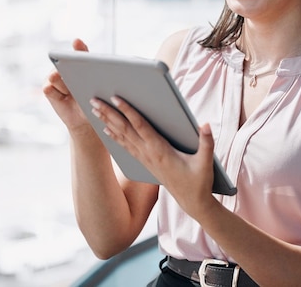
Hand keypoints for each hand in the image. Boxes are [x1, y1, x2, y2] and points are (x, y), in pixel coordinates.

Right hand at [43, 39, 91, 133]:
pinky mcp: (47, 89)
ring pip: (54, 76)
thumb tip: (87, 51)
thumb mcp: (94, 84)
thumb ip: (91, 69)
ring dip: (64, 86)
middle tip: (75, 81)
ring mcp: (54, 77)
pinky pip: (49, 88)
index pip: (78, 52)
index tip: (77, 41)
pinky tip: (64, 97)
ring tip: (71, 93)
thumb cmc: (90, 99)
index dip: (78, 47)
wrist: (84, 117)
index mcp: (78, 63)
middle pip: (63, 63)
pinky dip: (57, 94)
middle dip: (69, 71)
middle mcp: (64, 67)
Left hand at [90, 96, 216, 218]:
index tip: (116, 98)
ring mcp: (145, 159)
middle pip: (125, 129)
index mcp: (161, 150)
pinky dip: (114, 136)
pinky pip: (126, 146)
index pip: (141, 126)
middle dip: (109, 114)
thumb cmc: (199, 182)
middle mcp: (149, 154)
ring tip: (94, 110)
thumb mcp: (206, 162)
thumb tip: (205, 124)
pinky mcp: (145, 162)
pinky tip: (106, 129)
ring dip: (107, 122)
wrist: (192, 202)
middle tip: (93, 100)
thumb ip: (207, 142)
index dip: (128, 111)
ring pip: (122, 137)